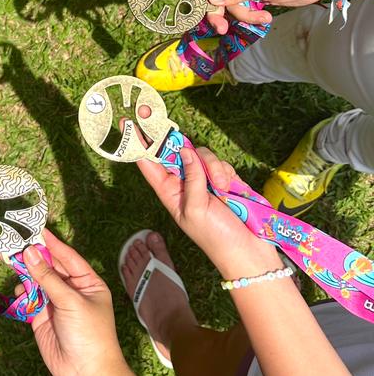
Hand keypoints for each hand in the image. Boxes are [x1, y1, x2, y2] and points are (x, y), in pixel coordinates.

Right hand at [21, 231, 122, 375]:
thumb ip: (48, 277)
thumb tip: (29, 251)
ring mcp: (55, 304)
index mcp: (88, 283)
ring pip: (36, 282)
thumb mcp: (71, 301)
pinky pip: (29, 300)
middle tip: (14, 242)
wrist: (85, 372)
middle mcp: (71, 290)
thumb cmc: (89, 333)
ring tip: (9, 260)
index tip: (35, 229)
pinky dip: (22, 294)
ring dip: (24, 274)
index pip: (67, 257)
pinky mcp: (41, 317)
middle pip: (49, 267)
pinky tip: (18, 290)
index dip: (52, 243)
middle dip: (33, 257)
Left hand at [136, 145, 282, 278]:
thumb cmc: (216, 237)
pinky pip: (220, 163)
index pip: (149, 164)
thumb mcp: (195, 210)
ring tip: (220, 187)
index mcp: (168, 192)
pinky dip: (225, 172)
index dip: (139, 145)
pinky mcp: (224, 179)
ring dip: (211, 166)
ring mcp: (204, 180)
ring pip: (201, 154)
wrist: (248, 251)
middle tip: (174, 131)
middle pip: (176, 152)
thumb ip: (190, 179)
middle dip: (180, 146)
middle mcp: (184, 184)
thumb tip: (186, 150)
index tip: (128, 124)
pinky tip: (229, 188)